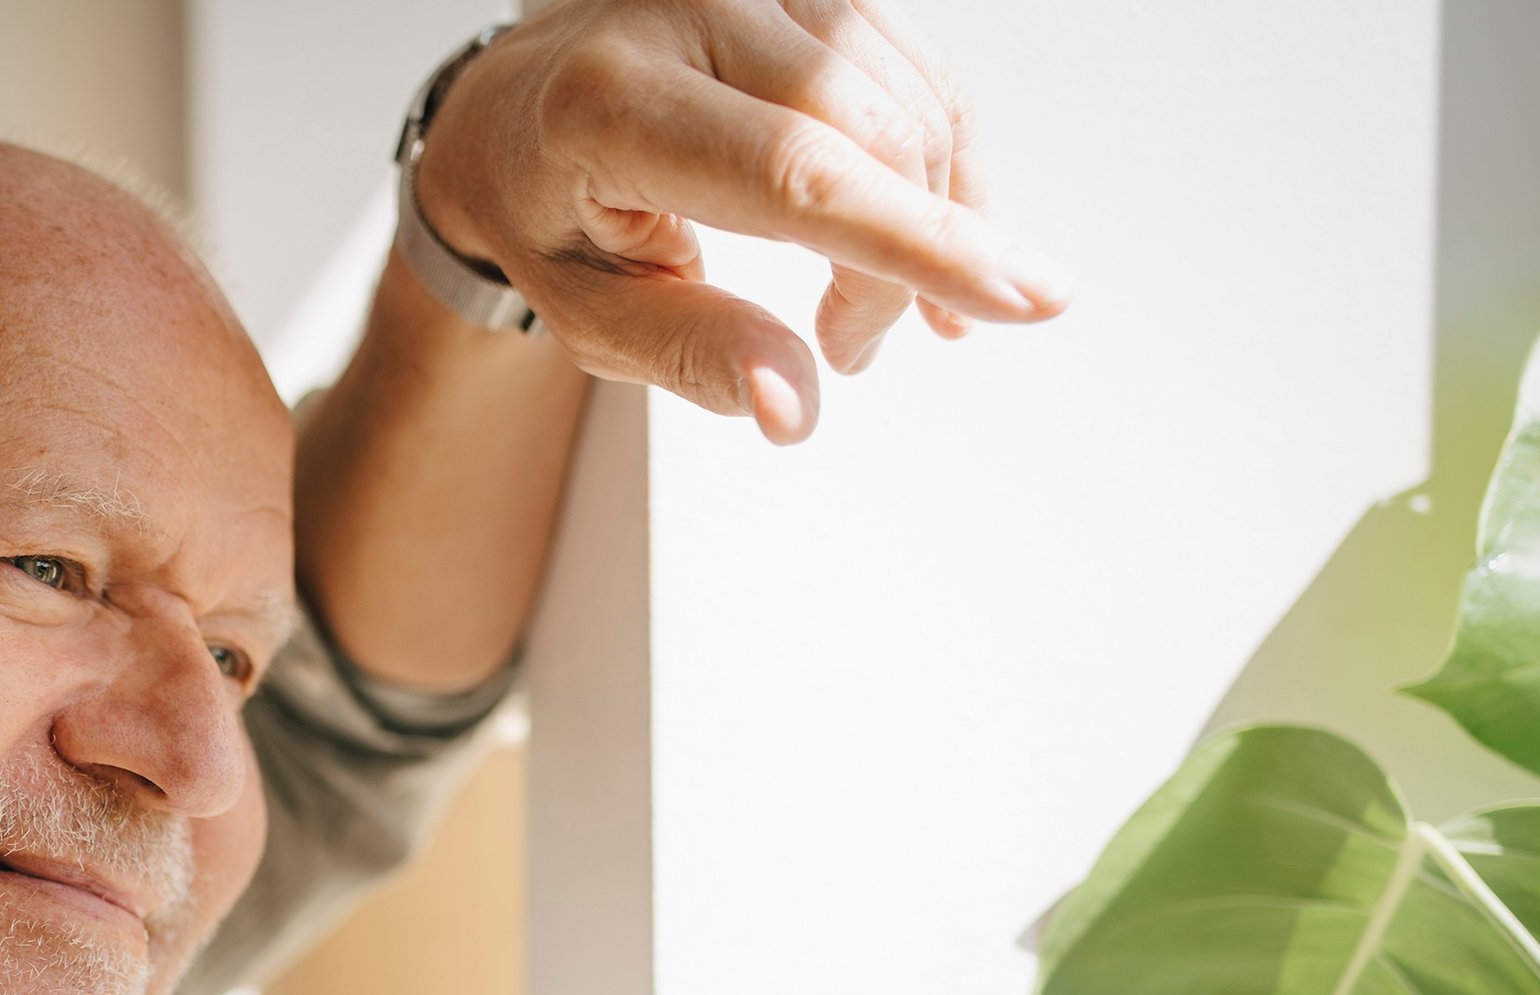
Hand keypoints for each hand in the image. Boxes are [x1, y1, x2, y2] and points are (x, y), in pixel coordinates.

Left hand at [415, 0, 1071, 442]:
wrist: (518, 110)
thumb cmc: (550, 216)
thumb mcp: (591, 314)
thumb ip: (694, 356)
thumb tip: (792, 409)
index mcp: (610, 103)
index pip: (793, 171)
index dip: (910, 241)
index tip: (1021, 299)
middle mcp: (686, 9)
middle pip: (867, 140)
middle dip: (900, 263)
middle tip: (850, 349)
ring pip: (909, 105)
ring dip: (925, 222)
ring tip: (859, 308)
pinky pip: (915, 75)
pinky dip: (934, 168)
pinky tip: (914, 235)